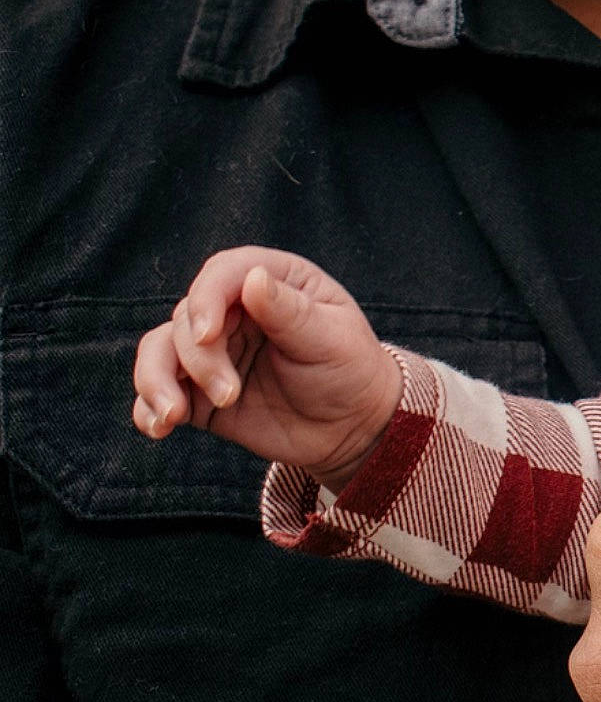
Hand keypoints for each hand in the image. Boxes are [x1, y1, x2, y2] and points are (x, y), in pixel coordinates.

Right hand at [131, 245, 399, 488]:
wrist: (351, 427)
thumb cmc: (350, 370)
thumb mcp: (331, 338)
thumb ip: (289, 311)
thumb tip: (252, 277)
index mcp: (273, 282)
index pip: (223, 273)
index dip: (206, 299)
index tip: (207, 335)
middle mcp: (234, 310)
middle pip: (187, 319)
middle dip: (198, 359)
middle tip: (230, 395)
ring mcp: (213, 351)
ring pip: (159, 350)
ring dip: (156, 381)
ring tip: (173, 416)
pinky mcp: (198, 391)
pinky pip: (158, 391)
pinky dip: (148, 408)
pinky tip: (158, 428)